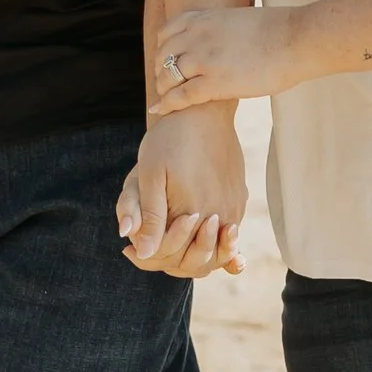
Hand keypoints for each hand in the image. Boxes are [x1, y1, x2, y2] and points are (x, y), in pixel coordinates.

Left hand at [117, 103, 246, 277]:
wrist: (203, 111)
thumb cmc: (171, 140)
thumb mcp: (150, 175)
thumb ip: (149, 216)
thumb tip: (143, 253)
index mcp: (193, 212)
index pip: (173, 256)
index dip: (150, 257)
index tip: (131, 249)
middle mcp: (220, 215)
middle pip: (198, 260)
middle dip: (173, 259)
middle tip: (150, 246)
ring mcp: (234, 208)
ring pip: (217, 251)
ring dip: (194, 252)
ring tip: (169, 240)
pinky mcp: (240, 199)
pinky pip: (228, 234)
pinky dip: (211, 240)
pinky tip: (191, 228)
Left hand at [149, 4, 297, 111]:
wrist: (296, 39)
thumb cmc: (281, 31)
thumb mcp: (242, 19)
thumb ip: (226, 29)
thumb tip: (230, 39)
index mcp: (205, 18)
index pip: (168, 31)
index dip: (163, 47)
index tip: (165, 59)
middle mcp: (198, 36)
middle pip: (163, 54)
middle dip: (160, 70)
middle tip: (162, 83)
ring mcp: (203, 59)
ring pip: (167, 76)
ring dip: (162, 88)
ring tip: (163, 98)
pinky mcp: (214, 83)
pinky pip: (180, 96)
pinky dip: (167, 104)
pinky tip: (160, 111)